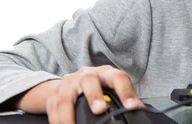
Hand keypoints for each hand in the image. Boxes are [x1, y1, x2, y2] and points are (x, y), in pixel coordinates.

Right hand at [18, 65, 143, 123]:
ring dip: (69, 116)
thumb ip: (122, 98)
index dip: (126, 92)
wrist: (72, 82)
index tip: (133, 107)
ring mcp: (67, 84)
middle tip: (99, 110)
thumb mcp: (111, 87)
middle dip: (94, 95)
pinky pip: (53, 110)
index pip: (118, 78)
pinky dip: (58, 122)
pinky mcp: (54, 95)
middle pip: (89, 80)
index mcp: (105, 73)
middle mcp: (86, 75)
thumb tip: (138, 112)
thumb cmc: (98, 86)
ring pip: (65, 98)